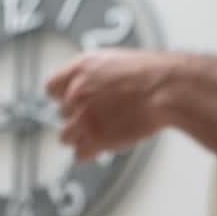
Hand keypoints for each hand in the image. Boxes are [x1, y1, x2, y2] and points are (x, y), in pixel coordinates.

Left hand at [45, 48, 173, 158]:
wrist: (165, 89)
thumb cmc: (149, 73)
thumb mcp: (113, 61)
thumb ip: (92, 75)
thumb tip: (85, 87)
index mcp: (81, 69)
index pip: (51, 88)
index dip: (62, 96)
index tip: (72, 102)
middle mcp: (77, 92)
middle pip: (61, 114)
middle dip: (77, 116)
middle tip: (98, 116)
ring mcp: (84, 117)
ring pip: (66, 136)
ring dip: (80, 137)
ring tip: (100, 132)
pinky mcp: (94, 139)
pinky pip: (79, 154)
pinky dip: (89, 152)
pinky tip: (103, 145)